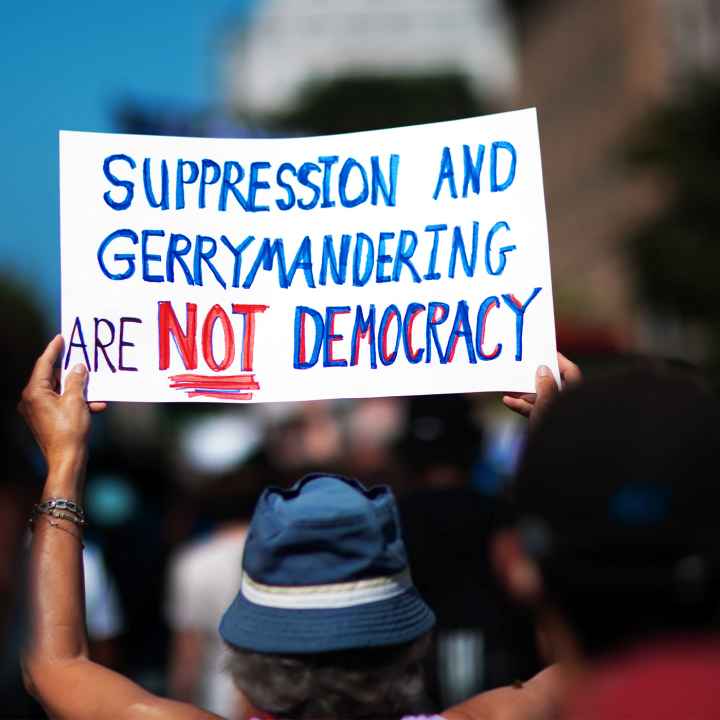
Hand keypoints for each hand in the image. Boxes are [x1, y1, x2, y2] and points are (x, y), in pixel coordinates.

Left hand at [18, 335, 105, 468]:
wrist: (67, 459)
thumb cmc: (69, 430)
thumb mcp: (76, 400)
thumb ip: (76, 380)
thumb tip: (78, 367)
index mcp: (34, 392)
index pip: (44, 364)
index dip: (53, 349)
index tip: (60, 337)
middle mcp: (32, 400)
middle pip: (52, 377)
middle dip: (70, 372)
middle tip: (83, 362)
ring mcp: (38, 410)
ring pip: (59, 391)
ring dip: (78, 389)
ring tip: (95, 388)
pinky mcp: (46, 419)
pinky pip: (62, 403)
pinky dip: (77, 402)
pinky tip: (96, 405)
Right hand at [502, 353, 580, 427]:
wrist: (552, 457)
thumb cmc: (555, 427)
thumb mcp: (547, 403)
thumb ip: (545, 385)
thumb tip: (543, 371)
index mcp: (574, 395)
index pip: (570, 372)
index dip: (559, 360)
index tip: (546, 352)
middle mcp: (566, 402)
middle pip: (553, 384)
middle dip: (536, 377)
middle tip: (525, 368)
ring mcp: (555, 412)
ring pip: (541, 397)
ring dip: (525, 392)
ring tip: (511, 385)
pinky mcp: (544, 421)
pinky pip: (534, 410)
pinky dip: (522, 405)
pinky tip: (509, 401)